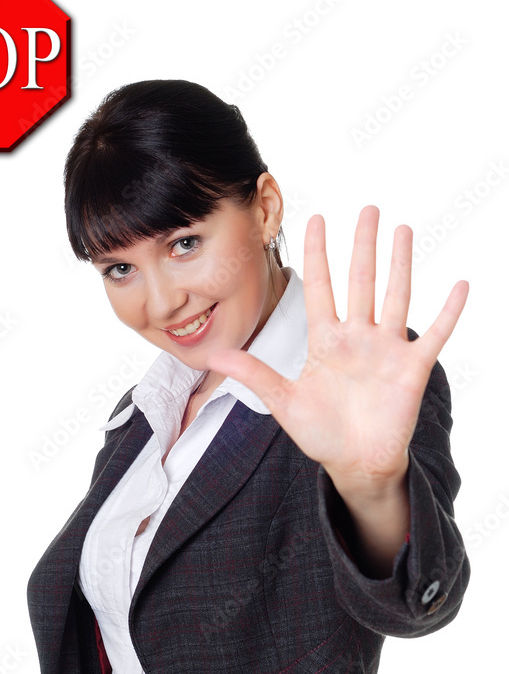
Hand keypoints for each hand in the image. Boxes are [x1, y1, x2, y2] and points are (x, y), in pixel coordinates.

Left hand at [206, 205, 468, 490]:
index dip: (319, 253)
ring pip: (396, 297)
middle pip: (361, 281)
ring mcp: (387, 350)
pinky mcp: (412, 369)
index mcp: (326, 341)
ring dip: (400, 264)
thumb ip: (254, 375)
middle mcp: (358, 337)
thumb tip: (212, 358)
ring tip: (402, 229)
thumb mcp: (284, 402)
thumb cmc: (322, 434)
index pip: (320, 287)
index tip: (316, 218)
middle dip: (363, 245)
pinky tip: (460, 285)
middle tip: (368, 208)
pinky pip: (435, 335)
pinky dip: (449, 312)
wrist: (355, 465)